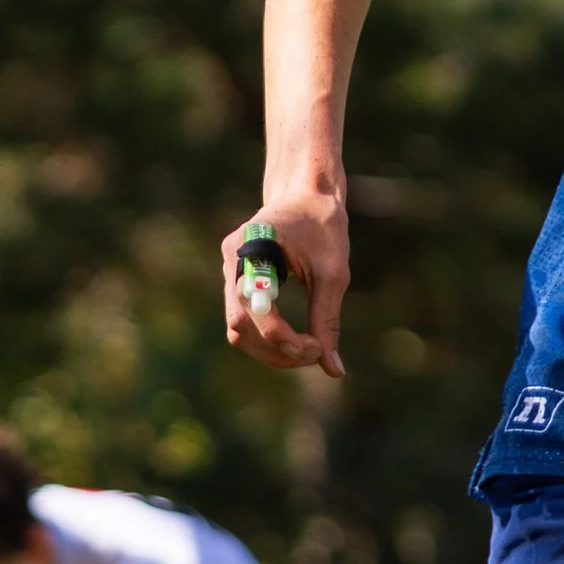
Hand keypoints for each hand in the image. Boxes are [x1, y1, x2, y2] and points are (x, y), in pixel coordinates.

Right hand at [221, 190, 348, 376]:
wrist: (308, 193)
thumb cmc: (323, 226)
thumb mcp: (333, 273)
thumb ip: (328, 320)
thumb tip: (333, 370)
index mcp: (250, 248)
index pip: (256, 313)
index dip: (285, 341)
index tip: (317, 348)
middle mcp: (231, 261)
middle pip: (240, 327)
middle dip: (277, 351)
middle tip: (315, 354)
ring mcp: (230, 270)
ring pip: (238, 330)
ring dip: (271, 350)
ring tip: (309, 350)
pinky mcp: (237, 279)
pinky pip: (244, 320)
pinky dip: (268, 337)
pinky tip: (297, 340)